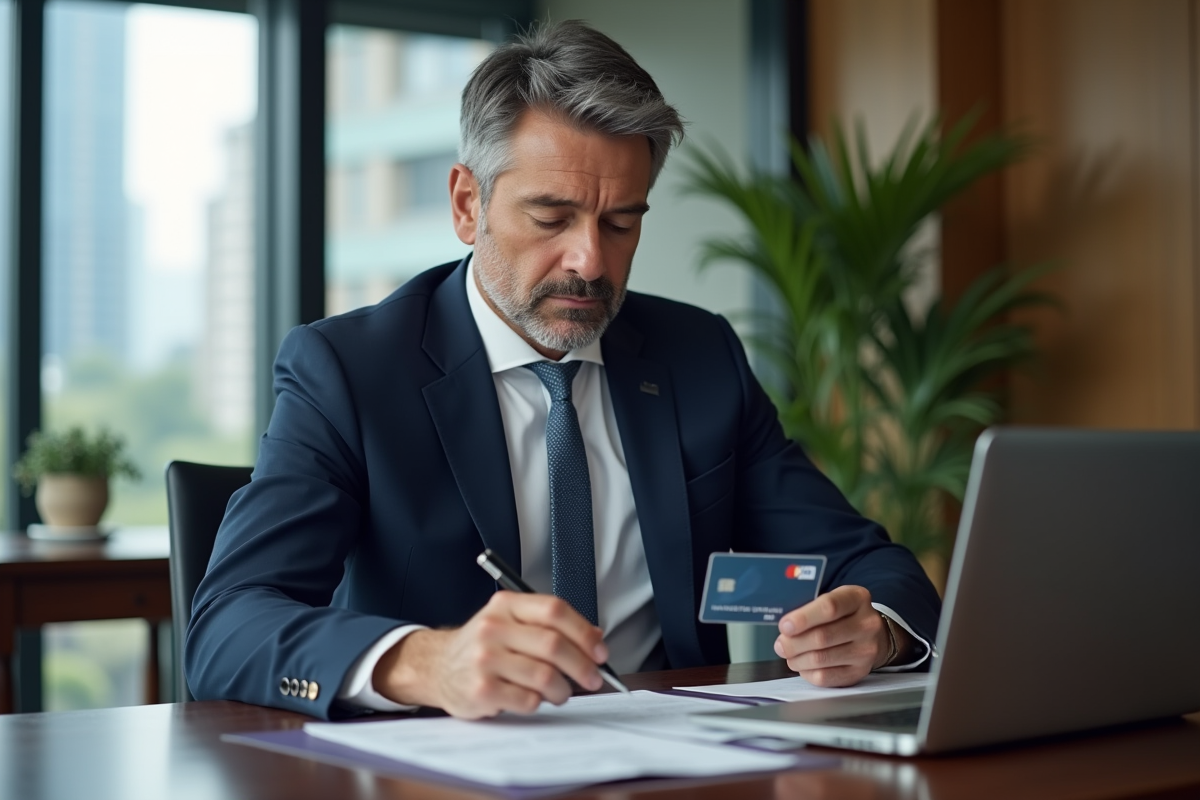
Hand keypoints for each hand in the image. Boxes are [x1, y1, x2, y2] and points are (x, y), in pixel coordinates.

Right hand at [372, 591, 608, 718]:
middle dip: (582, 666)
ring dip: (562, 690)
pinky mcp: (481, 690)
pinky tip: (531, 698)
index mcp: (506, 606)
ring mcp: (485, 659)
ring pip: (545, 676)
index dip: (584, 632)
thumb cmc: (484, 645)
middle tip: (592, 678)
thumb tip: (596, 639)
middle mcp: (493, 628)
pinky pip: (528, 700)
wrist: (437, 666)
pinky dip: (538, 703)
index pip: (554, 610)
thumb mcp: (512, 623)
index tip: (600, 651)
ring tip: (559, 692)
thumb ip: (551, 626)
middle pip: (554, 645)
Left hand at [773, 585, 896, 686]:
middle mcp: (867, 624)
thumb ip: (809, 608)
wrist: (873, 635)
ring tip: (790, 654)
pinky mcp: (859, 672)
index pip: (829, 607)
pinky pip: (825, 677)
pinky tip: (803, 665)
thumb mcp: (832, 599)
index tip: (784, 626)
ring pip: (821, 659)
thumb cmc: (843, 615)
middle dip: (794, 643)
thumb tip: (784, 625)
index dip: (803, 618)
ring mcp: (866, 650)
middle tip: (780, 644)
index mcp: (857, 598)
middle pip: (822, 637)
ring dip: (797, 659)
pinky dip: (807, 673)